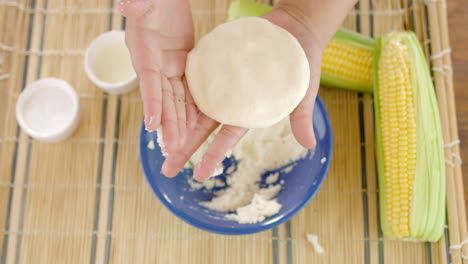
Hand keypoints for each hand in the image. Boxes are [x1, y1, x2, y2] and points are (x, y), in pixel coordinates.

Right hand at [119, 0, 197, 153]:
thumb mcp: (145, 0)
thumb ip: (137, 4)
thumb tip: (126, 4)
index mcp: (144, 51)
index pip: (149, 80)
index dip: (151, 102)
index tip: (152, 125)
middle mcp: (153, 64)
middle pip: (162, 98)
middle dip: (167, 124)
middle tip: (172, 149)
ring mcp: (167, 66)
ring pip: (174, 98)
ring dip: (178, 122)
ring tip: (182, 145)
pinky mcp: (180, 64)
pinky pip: (186, 89)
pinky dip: (189, 106)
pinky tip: (194, 124)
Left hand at [161, 8, 324, 180]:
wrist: (296, 28)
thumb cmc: (303, 63)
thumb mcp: (304, 92)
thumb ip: (301, 117)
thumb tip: (310, 145)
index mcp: (249, 112)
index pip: (227, 138)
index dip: (213, 156)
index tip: (199, 175)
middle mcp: (230, 100)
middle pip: (202, 127)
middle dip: (184, 148)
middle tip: (166, 167)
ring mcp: (221, 81)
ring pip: (192, 104)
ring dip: (175, 120)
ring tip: (155, 136)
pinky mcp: (216, 62)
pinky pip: (194, 74)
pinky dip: (179, 86)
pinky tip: (162, 99)